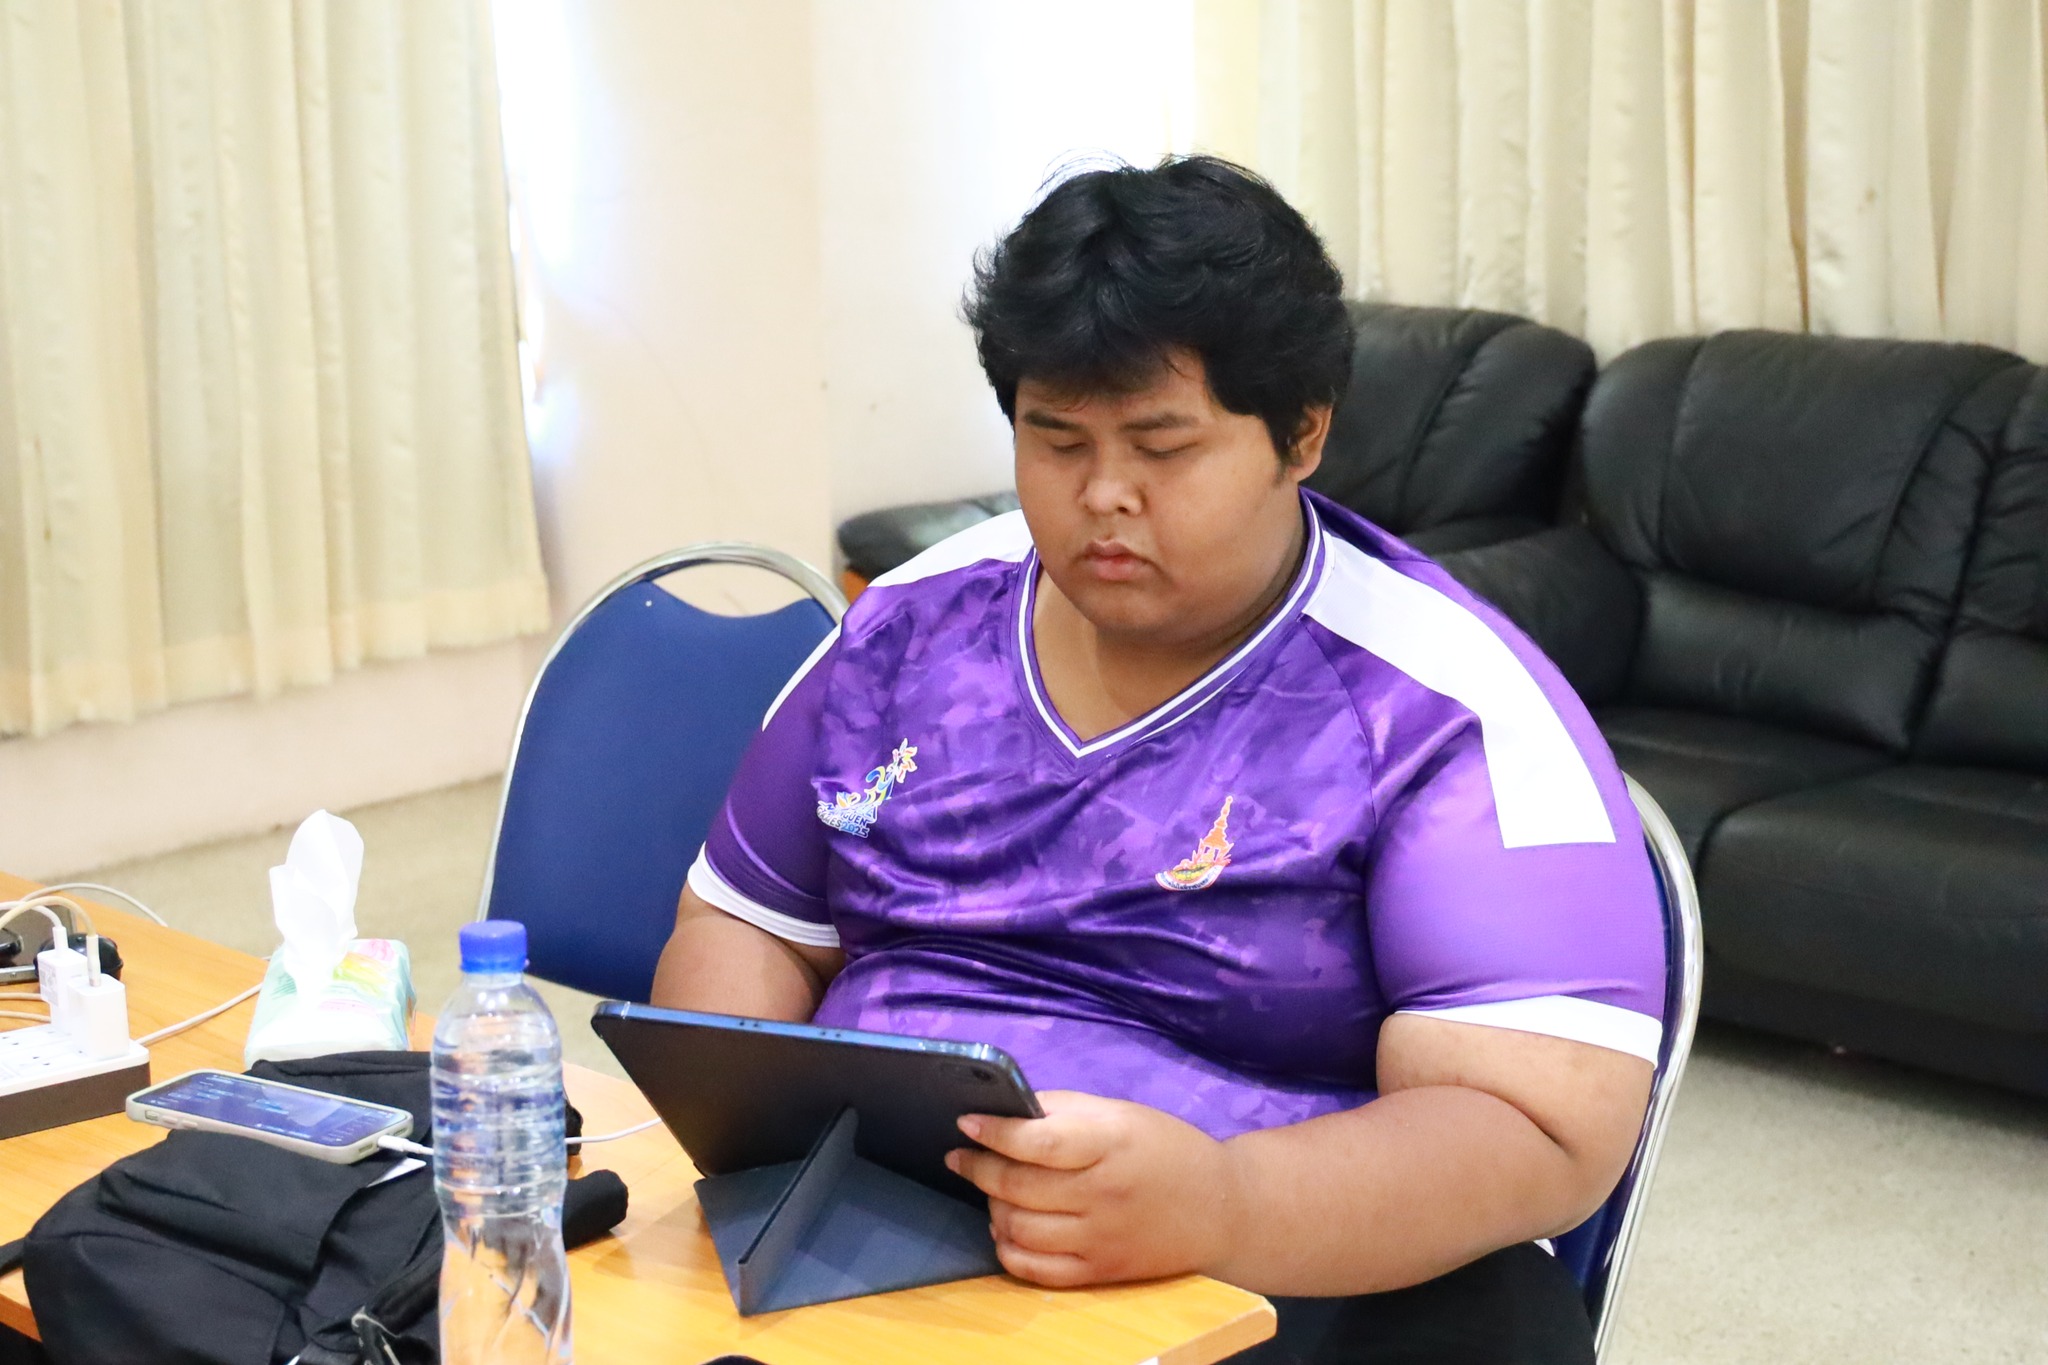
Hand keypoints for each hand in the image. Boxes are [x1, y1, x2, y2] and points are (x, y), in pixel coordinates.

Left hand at [946, 1090, 1241, 1287]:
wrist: (1221, 1208)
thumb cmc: (1166, 1149)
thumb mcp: (1121, 1114)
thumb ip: (1064, 1111)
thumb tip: (1008, 1112)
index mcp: (1111, 1144)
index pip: (1038, 1143)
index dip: (995, 1133)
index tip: (965, 1123)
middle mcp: (1103, 1194)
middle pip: (1019, 1187)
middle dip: (979, 1169)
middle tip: (962, 1156)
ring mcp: (1101, 1238)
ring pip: (1018, 1229)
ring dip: (992, 1206)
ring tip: (992, 1190)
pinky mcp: (1100, 1272)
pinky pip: (1034, 1270)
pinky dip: (1008, 1249)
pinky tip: (1006, 1228)